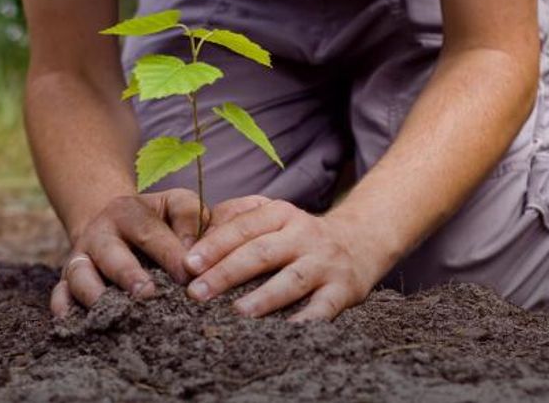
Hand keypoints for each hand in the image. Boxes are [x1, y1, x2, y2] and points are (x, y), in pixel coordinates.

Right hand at [50, 188, 204, 316]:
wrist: (112, 223)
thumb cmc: (156, 219)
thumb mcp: (174, 205)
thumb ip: (189, 218)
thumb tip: (193, 256)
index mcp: (127, 212)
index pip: (149, 231)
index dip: (169, 253)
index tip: (188, 276)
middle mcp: (99, 234)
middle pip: (110, 254)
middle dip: (128, 275)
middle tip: (147, 294)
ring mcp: (80, 258)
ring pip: (79, 275)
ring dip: (95, 294)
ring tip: (115, 314)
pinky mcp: (67, 281)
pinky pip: (59, 295)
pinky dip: (65, 309)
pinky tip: (78, 324)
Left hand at [182, 196, 380, 320]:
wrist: (360, 241)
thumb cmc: (298, 235)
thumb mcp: (272, 216)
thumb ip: (236, 220)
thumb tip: (194, 236)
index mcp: (280, 214)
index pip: (243, 228)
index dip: (214, 245)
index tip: (188, 264)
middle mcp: (303, 235)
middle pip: (261, 253)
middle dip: (226, 273)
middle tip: (197, 293)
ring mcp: (324, 263)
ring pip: (291, 280)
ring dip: (264, 297)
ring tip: (237, 312)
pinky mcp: (344, 290)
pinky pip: (323, 308)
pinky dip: (305, 321)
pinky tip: (284, 333)